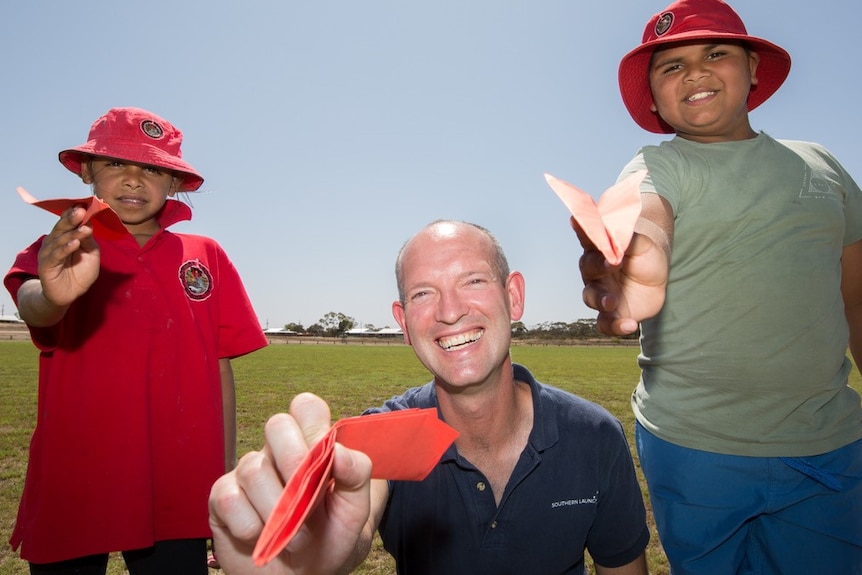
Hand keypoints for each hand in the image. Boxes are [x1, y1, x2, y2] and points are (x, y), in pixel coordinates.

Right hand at [36, 205, 99, 307]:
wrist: (69, 294)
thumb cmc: (80, 273)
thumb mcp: (91, 254)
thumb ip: (89, 240)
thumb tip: (89, 223)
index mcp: (64, 237)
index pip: (68, 222)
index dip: (74, 213)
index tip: (85, 204)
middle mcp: (54, 242)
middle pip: (62, 227)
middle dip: (72, 218)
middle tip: (81, 210)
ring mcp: (49, 253)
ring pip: (60, 240)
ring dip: (73, 233)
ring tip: (84, 228)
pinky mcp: (46, 265)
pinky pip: (56, 255)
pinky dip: (65, 248)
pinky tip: (74, 243)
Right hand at [209, 393, 372, 574]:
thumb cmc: (330, 538)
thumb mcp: (354, 509)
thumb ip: (357, 475)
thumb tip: (339, 450)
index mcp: (311, 445)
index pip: (306, 407)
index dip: (314, 424)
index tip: (325, 456)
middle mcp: (277, 453)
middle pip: (277, 424)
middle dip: (294, 460)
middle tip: (307, 496)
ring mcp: (248, 473)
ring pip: (254, 468)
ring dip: (278, 509)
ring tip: (296, 537)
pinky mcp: (223, 498)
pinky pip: (228, 498)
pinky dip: (249, 523)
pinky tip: (261, 536)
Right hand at [573, 192, 671, 335]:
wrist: (656, 278)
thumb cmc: (644, 255)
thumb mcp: (642, 244)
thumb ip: (629, 239)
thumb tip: (618, 233)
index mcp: (600, 249)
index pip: (588, 237)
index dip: (582, 229)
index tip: (577, 219)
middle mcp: (595, 272)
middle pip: (589, 268)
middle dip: (598, 266)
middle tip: (611, 263)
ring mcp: (601, 293)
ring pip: (592, 297)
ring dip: (601, 299)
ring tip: (612, 302)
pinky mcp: (610, 313)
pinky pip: (606, 323)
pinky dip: (615, 326)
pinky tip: (629, 325)